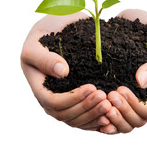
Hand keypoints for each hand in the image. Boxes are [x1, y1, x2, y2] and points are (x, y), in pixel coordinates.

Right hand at [21, 12, 111, 130]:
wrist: (60, 27)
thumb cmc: (46, 33)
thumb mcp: (36, 42)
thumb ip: (43, 58)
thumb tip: (62, 73)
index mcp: (40, 87)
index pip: (53, 103)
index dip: (72, 99)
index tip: (91, 87)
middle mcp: (52, 97)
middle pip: (67, 115)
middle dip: (86, 108)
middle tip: (105, 97)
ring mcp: (65, 99)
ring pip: (77, 119)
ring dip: (94, 115)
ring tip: (110, 106)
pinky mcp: (78, 98)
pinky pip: (85, 117)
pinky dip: (97, 119)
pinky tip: (110, 115)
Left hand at [100, 9, 146, 133]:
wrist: (141, 26)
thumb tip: (142, 83)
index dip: (135, 106)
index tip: (121, 89)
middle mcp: (145, 99)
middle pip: (136, 120)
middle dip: (122, 112)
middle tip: (109, 95)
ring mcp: (131, 98)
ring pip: (124, 122)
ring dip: (113, 118)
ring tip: (102, 103)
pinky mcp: (117, 92)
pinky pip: (112, 114)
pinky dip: (104, 117)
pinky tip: (96, 113)